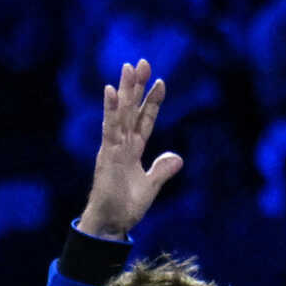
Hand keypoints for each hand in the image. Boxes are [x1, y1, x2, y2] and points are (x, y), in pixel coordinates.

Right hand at [80, 59, 184, 240]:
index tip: (161, 82)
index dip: (153, 102)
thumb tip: (177, 157)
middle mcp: (121, 144)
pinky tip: (112, 91)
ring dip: (126, 89)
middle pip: (132, 110)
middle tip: (142, 62)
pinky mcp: (108, 154)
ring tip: (128, 67)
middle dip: (137, 86)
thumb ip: (161, 170)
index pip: (144, 121)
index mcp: (132, 150)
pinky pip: (110, 128)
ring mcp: (113, 147)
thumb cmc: (124, 207)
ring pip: (121, 113)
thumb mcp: (150, 187)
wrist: (110, 224)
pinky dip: (112, 109)